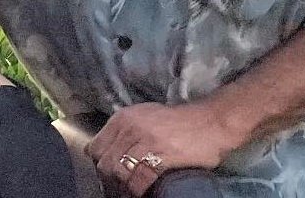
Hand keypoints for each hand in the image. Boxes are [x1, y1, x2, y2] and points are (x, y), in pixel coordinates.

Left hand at [86, 102, 230, 196]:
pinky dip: (137, 191)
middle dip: (109, 179)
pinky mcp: (161, 155)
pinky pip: (139, 180)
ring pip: (118, 172)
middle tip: (117, 187)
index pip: (95, 147)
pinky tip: (143, 192)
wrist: (209, 121)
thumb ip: (122, 129)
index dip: (98, 163)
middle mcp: (130, 127)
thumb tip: (99, 148)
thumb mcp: (144, 116)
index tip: (106, 174)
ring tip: (128, 191)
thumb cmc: (176, 121)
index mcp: (123, 117)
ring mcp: (145, 141)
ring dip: (122, 187)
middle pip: (104, 163)